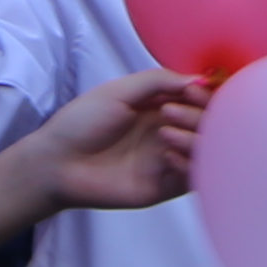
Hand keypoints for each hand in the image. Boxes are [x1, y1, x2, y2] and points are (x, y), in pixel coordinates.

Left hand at [24, 67, 212, 211]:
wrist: (57, 163)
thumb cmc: (81, 123)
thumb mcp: (119, 91)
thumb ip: (158, 82)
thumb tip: (200, 80)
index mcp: (160, 106)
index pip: (200, 100)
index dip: (205, 95)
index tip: (194, 90)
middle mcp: (169, 131)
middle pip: (209, 125)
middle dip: (198, 116)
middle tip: (169, 113)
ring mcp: (168, 160)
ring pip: (206, 153)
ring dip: (194, 140)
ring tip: (165, 134)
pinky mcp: (163, 187)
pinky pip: (193, 179)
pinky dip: (189, 166)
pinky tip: (166, 157)